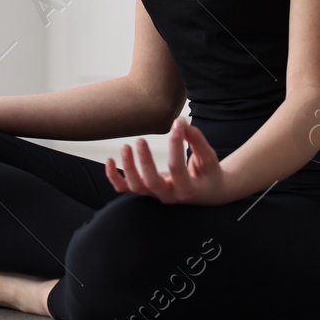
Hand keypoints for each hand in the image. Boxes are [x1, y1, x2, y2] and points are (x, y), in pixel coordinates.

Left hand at [105, 117, 227, 205]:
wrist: (208, 193)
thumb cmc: (209, 173)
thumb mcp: (209, 157)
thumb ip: (197, 140)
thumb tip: (181, 123)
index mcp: (188, 189)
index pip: (177, 168)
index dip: (176, 144)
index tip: (178, 123)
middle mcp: (170, 196)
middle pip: (152, 182)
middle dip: (144, 162)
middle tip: (140, 140)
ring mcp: (156, 196)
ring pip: (135, 187)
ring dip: (127, 168)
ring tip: (125, 147)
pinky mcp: (147, 192)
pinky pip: (125, 189)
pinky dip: (114, 177)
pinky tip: (109, 160)